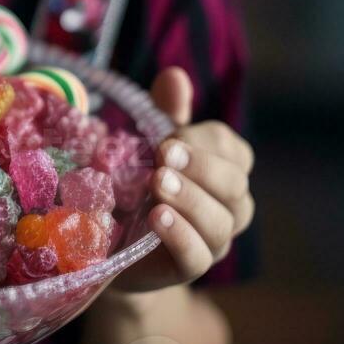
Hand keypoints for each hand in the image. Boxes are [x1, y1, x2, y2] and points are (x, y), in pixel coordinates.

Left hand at [109, 67, 254, 292]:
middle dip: (201, 167)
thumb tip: (175, 76)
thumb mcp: (148, 144)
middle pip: (234, 184)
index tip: (172, 136)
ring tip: (158, 185)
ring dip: (190, 200)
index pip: (233, 150)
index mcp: (223, 169)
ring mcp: (212, 239)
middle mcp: (227, 205)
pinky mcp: (188, 267)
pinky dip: (182, 236)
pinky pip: (198, 256)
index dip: (206, 142)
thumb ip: (165, 113)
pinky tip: (159, 219)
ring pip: (220, 221)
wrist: (109, 241)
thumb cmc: (136, 183)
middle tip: (164, 156)